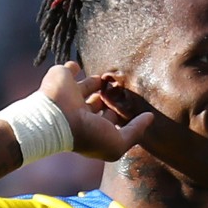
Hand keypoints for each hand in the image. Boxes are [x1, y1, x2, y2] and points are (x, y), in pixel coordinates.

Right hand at [38, 61, 152, 160]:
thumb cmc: (87, 134)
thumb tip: (150, 118)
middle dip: (110, 96)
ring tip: (110, 76)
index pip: (109, 120)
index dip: (119, 115)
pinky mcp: (62, 78)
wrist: (57, 118)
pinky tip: (79, 65)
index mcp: (93, 127)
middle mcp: (82, 111)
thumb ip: (135, 131)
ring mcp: (72, 95)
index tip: (132, 108)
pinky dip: (74, 67)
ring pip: (88, 85)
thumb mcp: (117, 142)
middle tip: (122, 88)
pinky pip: (70, 69)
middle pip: (99, 102)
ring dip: (97, 81)